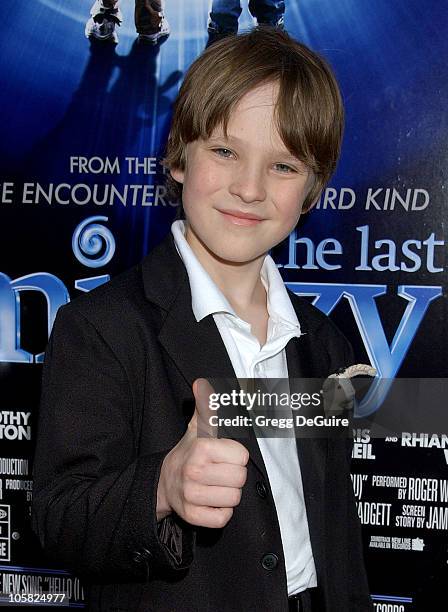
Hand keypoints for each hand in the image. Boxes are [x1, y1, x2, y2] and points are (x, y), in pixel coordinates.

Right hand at [156, 378, 248, 527]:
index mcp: (202, 448)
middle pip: (240, 479)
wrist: (164, 482)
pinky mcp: (192, 517)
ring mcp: (191, 496)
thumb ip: (206, 406)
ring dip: (228, 494)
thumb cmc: (189, 452)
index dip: (236, 456)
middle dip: (233, 476)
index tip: (222, 455)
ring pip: (234, 499)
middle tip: (218, 472)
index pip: (242, 457)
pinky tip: (210, 501)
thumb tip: (201, 383)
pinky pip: (223, 518)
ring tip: (214, 485)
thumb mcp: (197, 428)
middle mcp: (194, 471)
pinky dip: (220, 512)